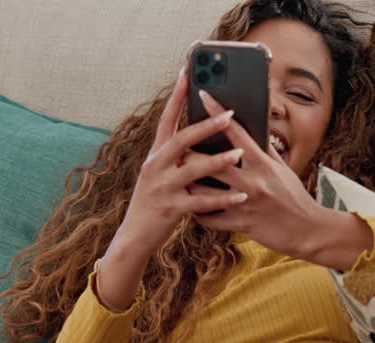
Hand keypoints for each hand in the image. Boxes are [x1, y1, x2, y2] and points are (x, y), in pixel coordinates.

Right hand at [117, 69, 251, 255]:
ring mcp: (162, 187)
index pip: (166, 119)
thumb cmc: (155, 203)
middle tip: (229, 114)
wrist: (134, 237)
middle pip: (181, 139)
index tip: (187, 73)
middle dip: (206, 126)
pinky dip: (222, 199)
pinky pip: (200, 202)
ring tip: (239, 153)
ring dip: (217, 160)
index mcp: (156, 155)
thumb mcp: (162, 175)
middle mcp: (156, 166)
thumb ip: (178, 158)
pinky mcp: (170, 209)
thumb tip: (201, 139)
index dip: (177, 96)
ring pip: (191, 169)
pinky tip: (241, 197)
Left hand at [185, 89, 325, 259]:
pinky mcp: (241, 224)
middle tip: (179, 149)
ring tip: (180, 178)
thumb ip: (266, 152)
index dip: (217, 112)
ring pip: (205, 192)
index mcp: (263, 164)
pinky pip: (211, 219)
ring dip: (190, 184)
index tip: (203, 95)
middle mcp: (253, 181)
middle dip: (191, 154)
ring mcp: (245, 203)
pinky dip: (199, 213)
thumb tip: (254, 133)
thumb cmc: (295, 197)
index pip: (236, 132)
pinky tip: (192, 208)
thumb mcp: (284, 170)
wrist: (308, 230)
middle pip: (212, 161)